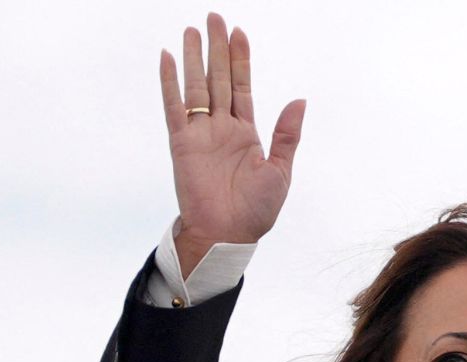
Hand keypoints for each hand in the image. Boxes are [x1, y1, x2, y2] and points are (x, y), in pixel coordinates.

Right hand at [160, 13, 305, 276]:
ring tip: (191, 30)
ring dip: (194, 57)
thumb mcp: (281, 170)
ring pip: (197, 86)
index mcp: (246, 133)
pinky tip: (167, 58)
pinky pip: (174, 107)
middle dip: (217, 48)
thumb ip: (287, 135)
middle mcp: (221, 128)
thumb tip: (299, 100)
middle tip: (213, 17)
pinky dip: (170, 83)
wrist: (228, 235)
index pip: (242, 86)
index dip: (241, 59)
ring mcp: (200, 133)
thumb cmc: (255, 210)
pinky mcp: (181, 143)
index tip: (239, 32)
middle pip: (219, 78)